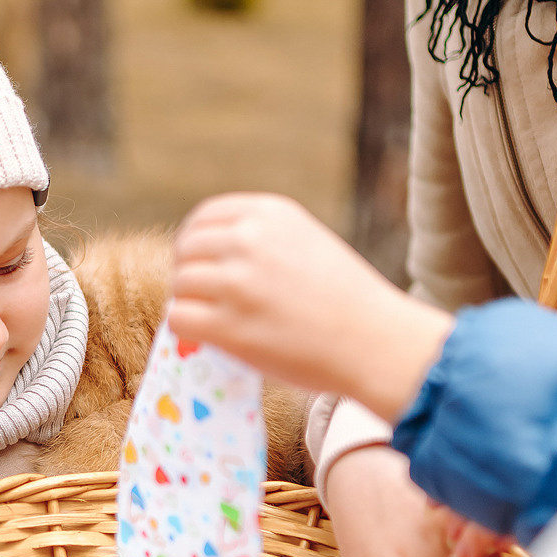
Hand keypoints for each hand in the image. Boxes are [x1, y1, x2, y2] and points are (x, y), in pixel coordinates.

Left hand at [170, 192, 452, 421]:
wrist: (376, 342)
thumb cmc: (348, 301)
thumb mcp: (308, 242)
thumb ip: (264, 239)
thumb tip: (211, 258)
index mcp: (271, 213)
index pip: (205, 216)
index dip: (196, 242)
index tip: (200, 264)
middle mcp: (250, 240)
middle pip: (187, 249)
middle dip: (190, 274)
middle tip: (203, 298)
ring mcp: (237, 283)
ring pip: (181, 284)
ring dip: (190, 303)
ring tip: (212, 319)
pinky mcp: (229, 325)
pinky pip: (179, 318)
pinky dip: (187, 330)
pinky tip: (207, 337)